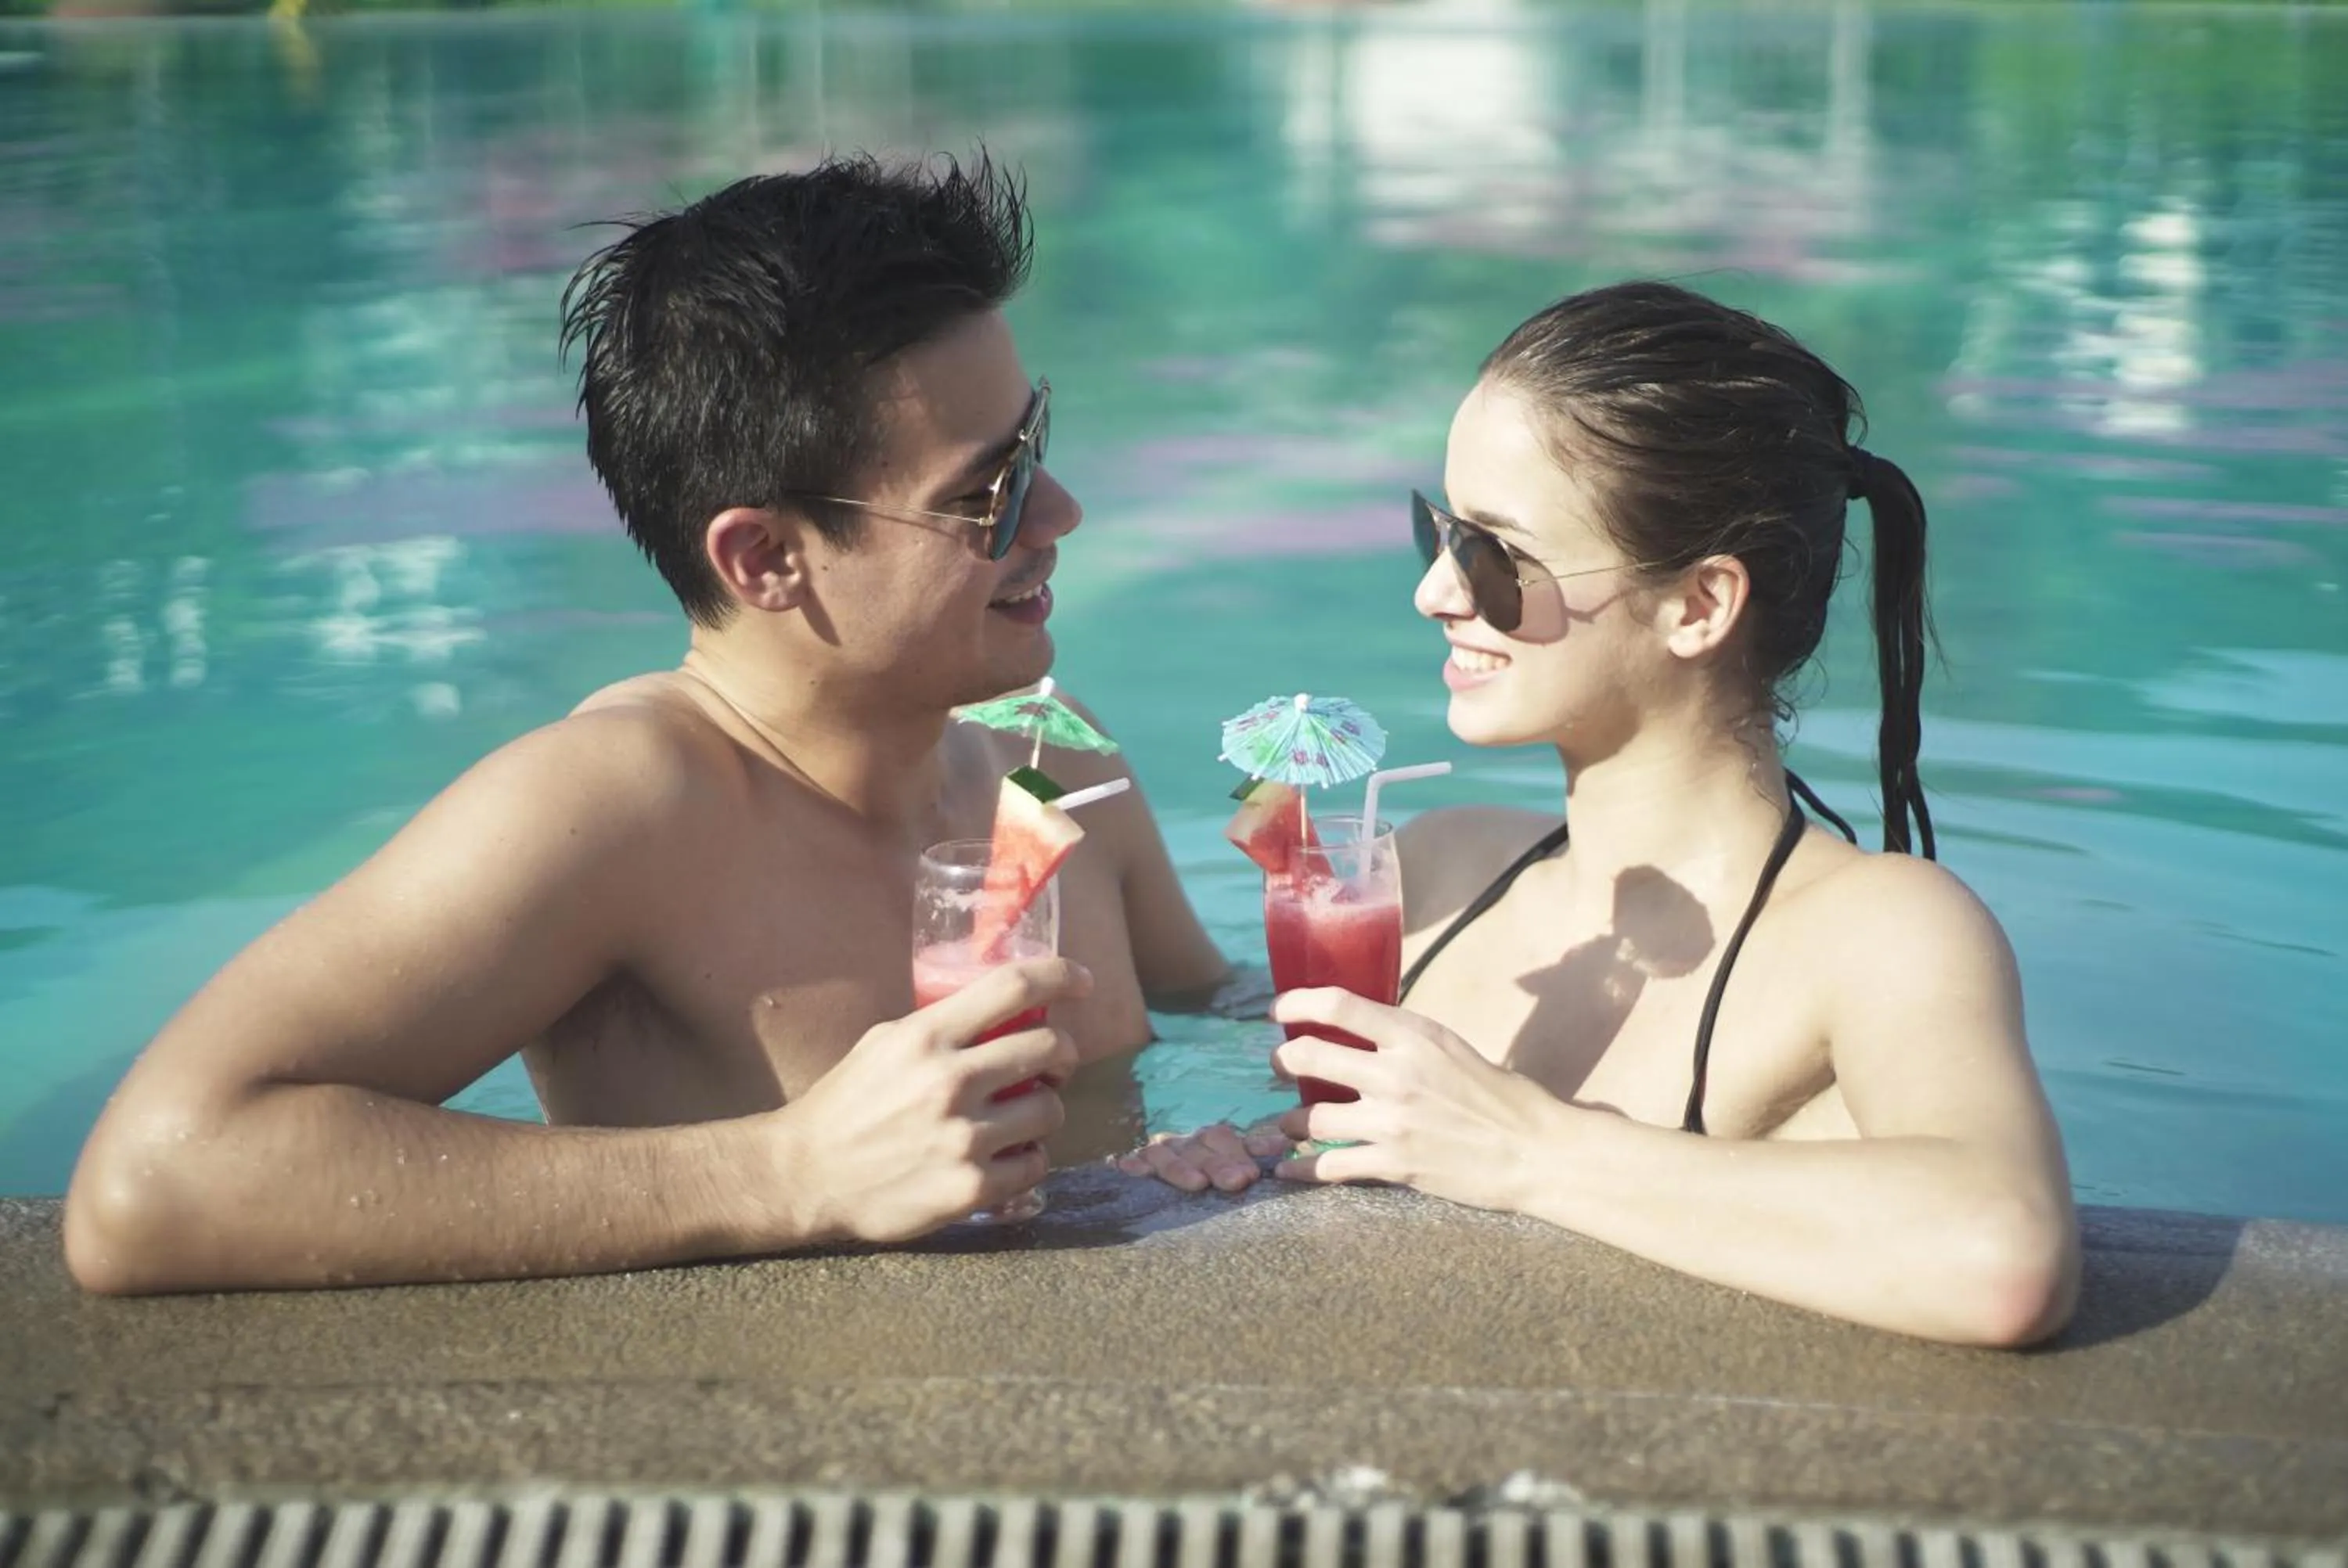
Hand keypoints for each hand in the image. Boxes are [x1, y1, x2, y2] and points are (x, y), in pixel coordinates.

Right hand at [777, 958, 1090, 1242]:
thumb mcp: (885, 1042)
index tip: (1083, 981)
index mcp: (927, 1036)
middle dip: (1062, 1054)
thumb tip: (999, 1010)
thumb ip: (940, 1025)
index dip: (1062, 975)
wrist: (804, 1175)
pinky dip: (1027, 1159)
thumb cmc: (846, 1104)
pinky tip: (1005, 1158)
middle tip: (1052, 1066)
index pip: (1014, 987)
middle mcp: (951, 1081)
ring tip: (1019, 1118)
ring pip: (1051, 1110)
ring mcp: (963, 1137)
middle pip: (1050, 1047)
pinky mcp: (970, 1188)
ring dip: (1044, 1110)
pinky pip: (1034, 1164)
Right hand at [1115, 1122, 1291, 1192]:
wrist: (1159, 1185)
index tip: (1253, 1174)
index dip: (1239, 1154)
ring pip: (1169, 1154)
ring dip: (1182, 1168)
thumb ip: (1255, 1154)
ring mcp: (1161, 1152)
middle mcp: (1187, 1143)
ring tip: (1197, 1184)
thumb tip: (1287, 1144)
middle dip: (1220, 1164)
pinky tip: (1131, 1168)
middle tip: (1238, 1181)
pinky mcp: (1136, 1163)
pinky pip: (1135, 1161)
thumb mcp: (1234, 1166)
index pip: (1226, 1139)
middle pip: (1201, 1146)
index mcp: (1212, 1143)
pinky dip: (1135, 1163)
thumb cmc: (1212, 1181)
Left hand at [1268, 988, 1559, 1213]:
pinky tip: (1289, 1171)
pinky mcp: (1395, 1164)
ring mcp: (1392, 1121)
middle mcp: (1396, 1074)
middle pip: (1309, 1057)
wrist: (1535, 1151)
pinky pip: (1329, 1168)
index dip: (1297, 1002)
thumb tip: (1361, 1035)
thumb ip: (1405, 1041)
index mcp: (1414, 1036)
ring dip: (1289, 1123)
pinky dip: (1302, 1171)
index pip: (1338, 1005)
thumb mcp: (1452, 1049)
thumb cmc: (1501, 1097)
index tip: (1277, 1009)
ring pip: (1310, 1119)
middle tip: (1278, 1066)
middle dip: (1281, 1061)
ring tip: (1287, 1125)